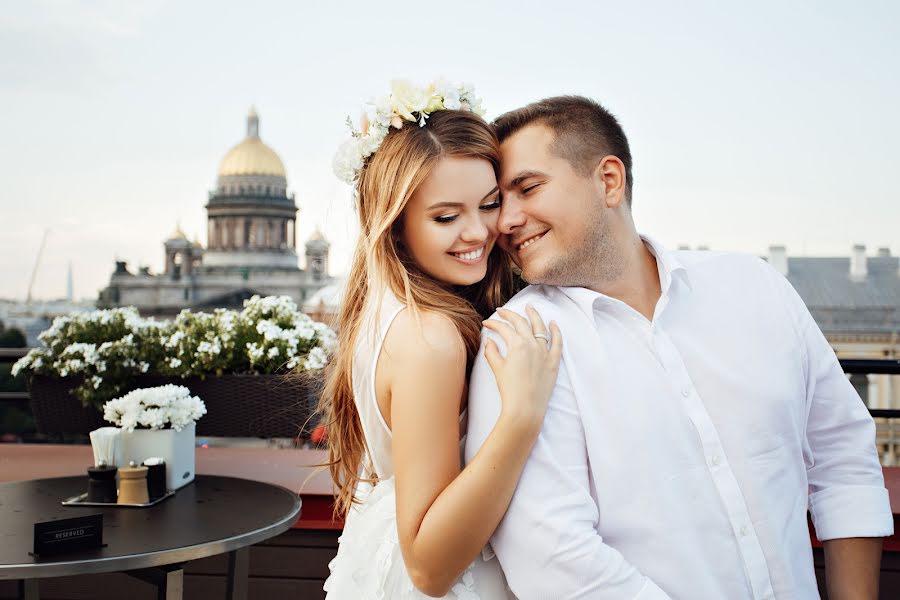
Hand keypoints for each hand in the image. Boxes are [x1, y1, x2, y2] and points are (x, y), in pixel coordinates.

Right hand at [483, 305, 561, 432]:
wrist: (525, 409)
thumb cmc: (510, 390)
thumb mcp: (497, 369)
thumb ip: (492, 351)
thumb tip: (489, 341)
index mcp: (517, 345)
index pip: (504, 328)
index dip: (494, 324)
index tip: (487, 324)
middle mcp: (532, 345)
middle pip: (521, 323)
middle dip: (510, 314)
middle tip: (502, 311)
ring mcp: (544, 352)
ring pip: (540, 327)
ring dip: (534, 315)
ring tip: (530, 307)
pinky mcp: (553, 362)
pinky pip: (557, 343)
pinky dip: (556, 331)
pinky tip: (553, 323)